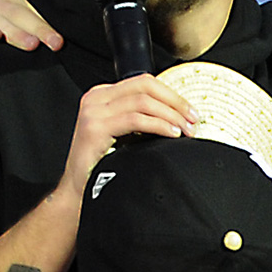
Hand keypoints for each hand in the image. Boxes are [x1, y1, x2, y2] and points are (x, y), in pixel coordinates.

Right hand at [0, 0, 63, 50]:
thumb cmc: (30, 32)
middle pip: (17, 12)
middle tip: (55, 43)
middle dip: (38, 28)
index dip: (47, 19)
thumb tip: (65, 30)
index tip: (61, 39)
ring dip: (16, 33)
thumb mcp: (40, 20)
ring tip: (32, 44)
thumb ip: (50, 18)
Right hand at [56, 74, 198, 199]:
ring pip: (143, 102)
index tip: (190, 111)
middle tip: (193, 119)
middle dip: (174, 101)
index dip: (172, 94)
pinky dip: (158, 125)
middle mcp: (96, 98)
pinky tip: (171, 134)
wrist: (78, 188)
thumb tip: (179, 114)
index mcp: (103, 95)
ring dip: (171, 115)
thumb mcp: (124, 132)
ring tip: (185, 129)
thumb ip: (142, 116)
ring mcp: (93, 111)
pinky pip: (135, 120)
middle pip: (145, 86)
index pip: (144, 82)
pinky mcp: (94, 127)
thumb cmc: (103, 163)